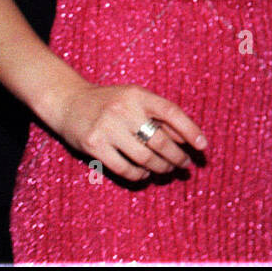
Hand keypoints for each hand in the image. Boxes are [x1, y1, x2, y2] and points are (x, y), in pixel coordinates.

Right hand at [51, 81, 206, 182]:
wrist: (69, 102)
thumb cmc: (110, 102)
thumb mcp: (136, 99)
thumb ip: (159, 116)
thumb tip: (186, 138)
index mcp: (138, 95)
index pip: (171, 112)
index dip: (190, 130)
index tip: (203, 146)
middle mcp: (124, 110)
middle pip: (160, 140)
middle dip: (177, 156)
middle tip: (186, 164)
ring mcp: (107, 128)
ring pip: (144, 157)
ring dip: (160, 167)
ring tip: (167, 170)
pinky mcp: (94, 145)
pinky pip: (124, 168)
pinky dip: (138, 175)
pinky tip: (145, 174)